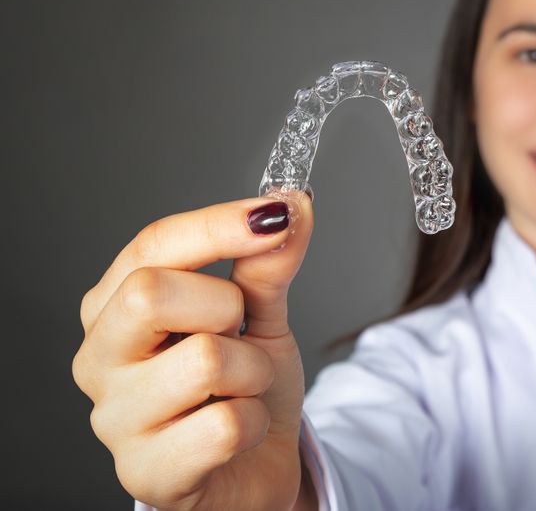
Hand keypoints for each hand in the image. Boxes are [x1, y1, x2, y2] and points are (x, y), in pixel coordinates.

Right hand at [72, 192, 314, 509]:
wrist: (256, 467)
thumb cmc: (244, 388)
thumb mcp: (260, 316)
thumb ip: (268, 264)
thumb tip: (292, 203)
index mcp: (114, 307)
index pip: (151, 245)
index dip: (217, 225)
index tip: (277, 213)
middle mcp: (100, 359)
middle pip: (150, 293)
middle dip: (225, 306)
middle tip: (240, 331)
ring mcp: (115, 420)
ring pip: (204, 360)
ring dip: (251, 371)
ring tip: (242, 388)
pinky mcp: (146, 474)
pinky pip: (225, 425)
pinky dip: (254, 422)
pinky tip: (238, 431)